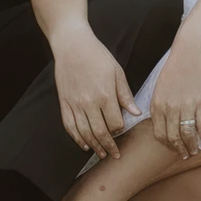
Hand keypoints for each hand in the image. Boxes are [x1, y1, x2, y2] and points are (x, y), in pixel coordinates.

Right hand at [51, 24, 135, 160]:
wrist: (72, 45)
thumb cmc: (97, 55)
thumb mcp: (117, 72)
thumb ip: (125, 95)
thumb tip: (136, 113)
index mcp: (105, 95)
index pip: (115, 123)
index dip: (120, 130)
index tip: (122, 131)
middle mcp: (89, 103)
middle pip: (100, 133)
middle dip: (109, 147)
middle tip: (115, 155)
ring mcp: (75, 104)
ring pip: (85, 133)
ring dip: (94, 146)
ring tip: (101, 153)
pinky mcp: (64, 103)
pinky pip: (70, 126)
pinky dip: (76, 138)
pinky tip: (83, 144)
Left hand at [150, 34, 200, 159]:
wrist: (192, 49)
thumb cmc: (177, 65)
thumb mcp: (161, 85)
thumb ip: (161, 103)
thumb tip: (162, 120)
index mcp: (158, 103)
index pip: (159, 133)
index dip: (167, 144)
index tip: (173, 148)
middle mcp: (170, 107)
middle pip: (173, 137)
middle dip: (179, 149)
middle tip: (186, 154)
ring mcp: (186, 105)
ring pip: (188, 135)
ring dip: (192, 146)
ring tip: (196, 149)